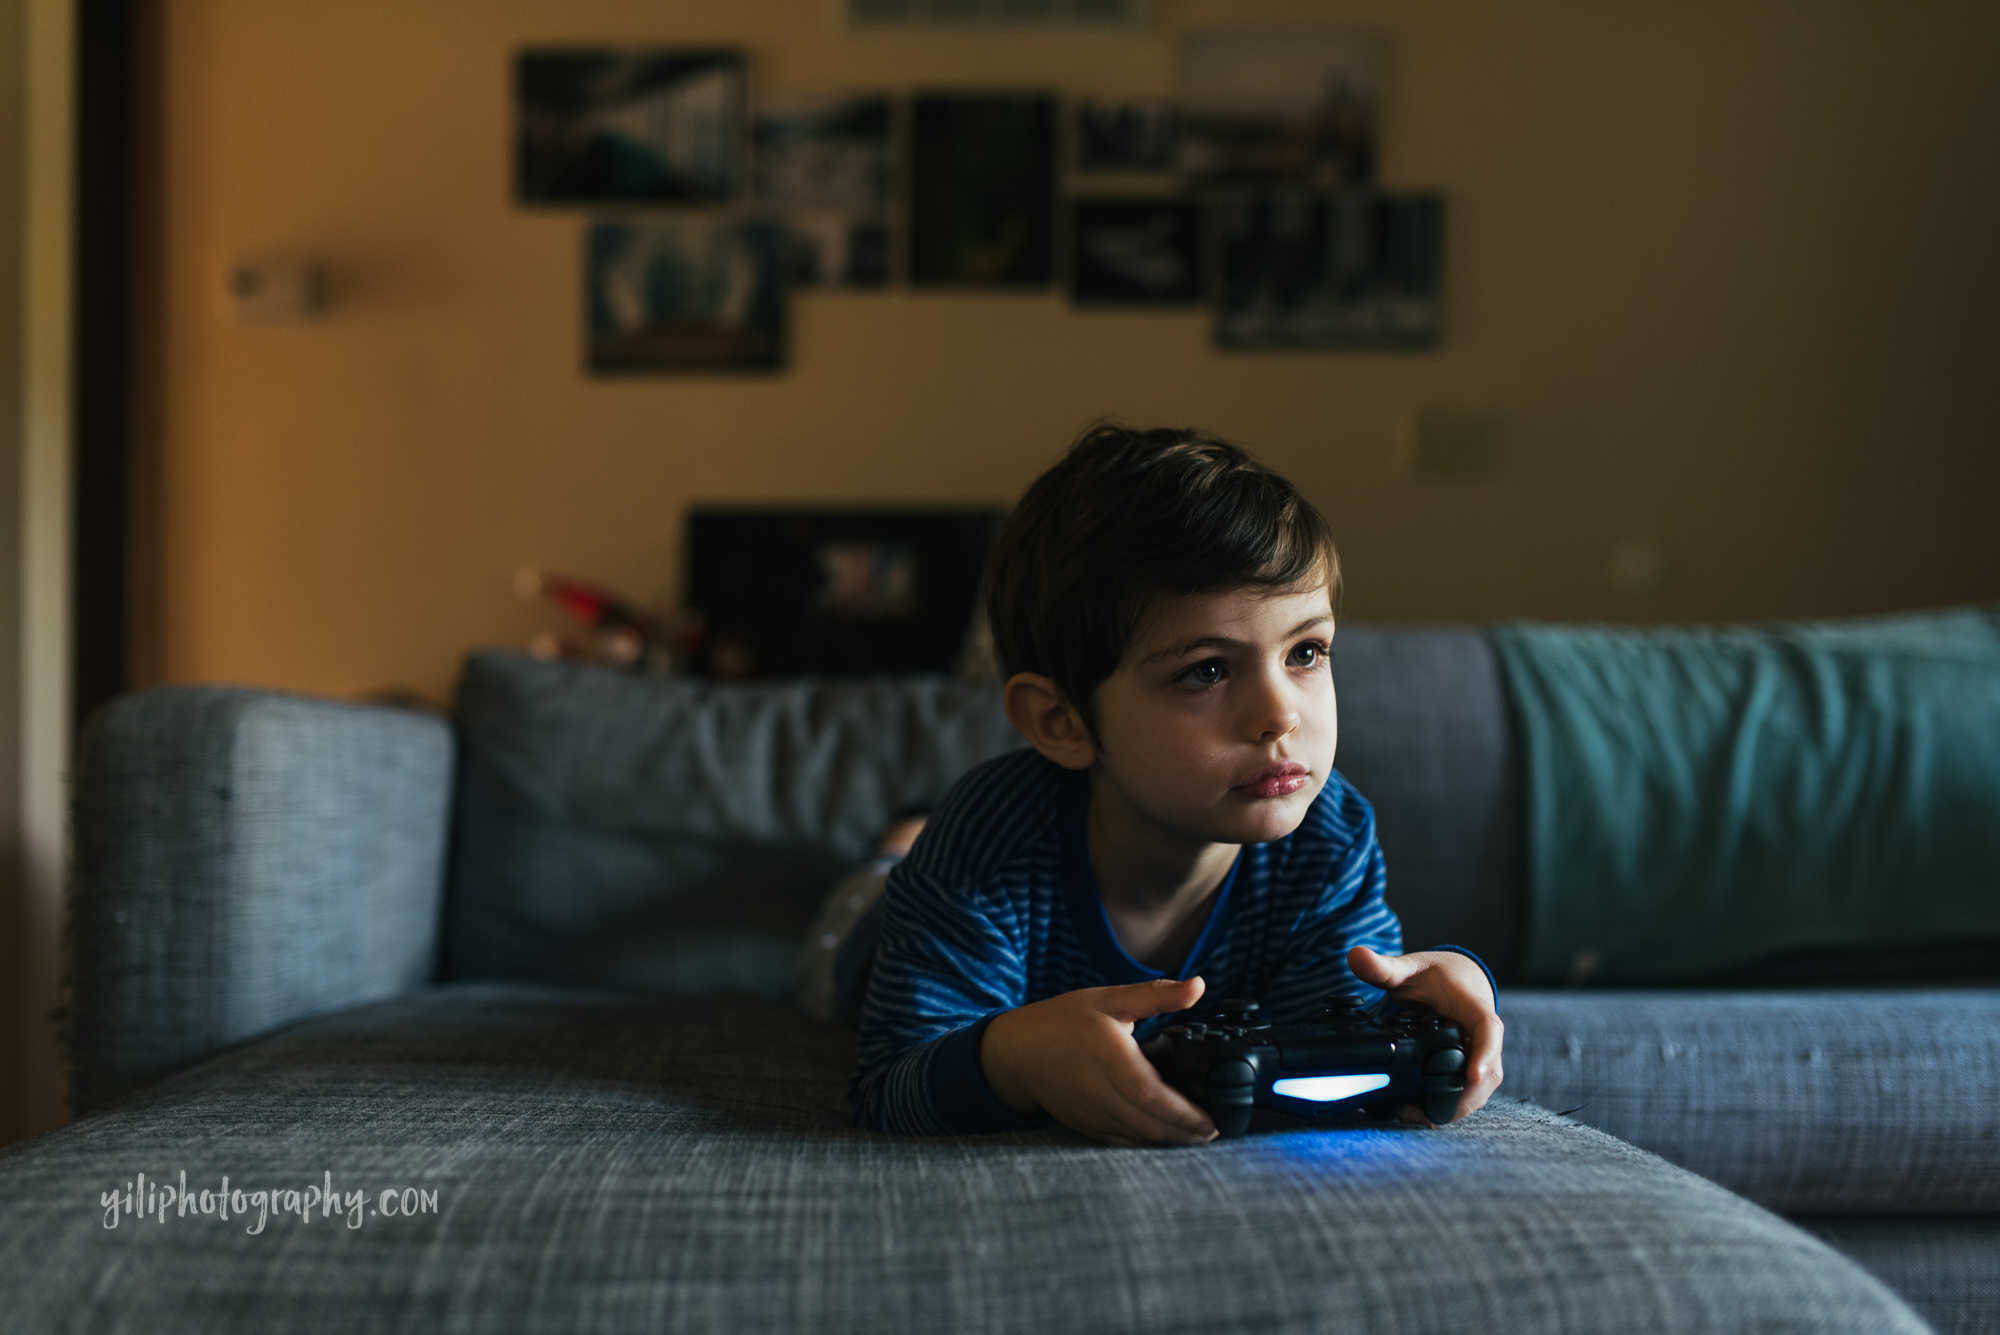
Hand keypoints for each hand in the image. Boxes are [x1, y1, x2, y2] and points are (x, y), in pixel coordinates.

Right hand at [979, 977, 1216, 1146]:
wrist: (1015, 1053)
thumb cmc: (1062, 1021)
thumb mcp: (1109, 998)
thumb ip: (1156, 995)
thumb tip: (1198, 986)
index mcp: (1108, 1055)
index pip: (1151, 1094)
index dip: (1184, 1113)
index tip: (1212, 1119)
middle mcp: (1098, 1090)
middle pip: (1150, 1124)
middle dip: (1187, 1134)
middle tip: (1216, 1130)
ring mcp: (1091, 1113)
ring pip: (1139, 1138)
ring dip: (1171, 1142)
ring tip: (1199, 1136)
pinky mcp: (1086, 1126)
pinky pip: (1123, 1142)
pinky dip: (1148, 1144)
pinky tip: (1167, 1138)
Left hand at [1347, 946, 1503, 1125]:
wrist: (1458, 981)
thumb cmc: (1438, 976)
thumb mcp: (1409, 968)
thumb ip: (1383, 967)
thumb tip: (1356, 955)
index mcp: (1473, 1007)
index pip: (1488, 1030)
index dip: (1485, 1054)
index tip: (1473, 1075)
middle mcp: (1483, 1037)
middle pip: (1487, 1072)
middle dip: (1461, 1097)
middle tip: (1419, 1112)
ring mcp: (1480, 1057)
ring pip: (1478, 1089)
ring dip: (1453, 1107)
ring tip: (1412, 1115)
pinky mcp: (1471, 1070)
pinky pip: (1467, 1093)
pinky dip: (1447, 1106)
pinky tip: (1418, 1113)